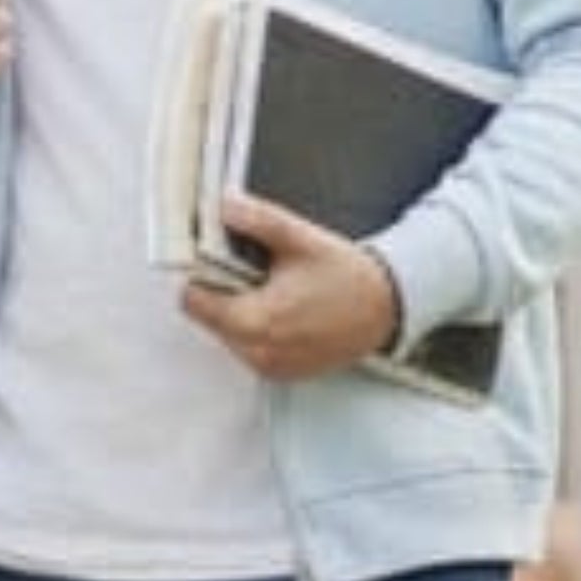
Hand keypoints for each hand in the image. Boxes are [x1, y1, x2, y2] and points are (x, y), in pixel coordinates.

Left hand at [177, 193, 400, 382]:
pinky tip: (287, 312)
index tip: (217, 261)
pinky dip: (260, 332)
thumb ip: (257, 220)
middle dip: (224, 294)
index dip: (201, 276)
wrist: (387, 308)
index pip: (193, 302)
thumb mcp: (299, 239)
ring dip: (241, 314)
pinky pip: (252, 350)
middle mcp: (258, 352)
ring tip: (276, 292)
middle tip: (255, 273)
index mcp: (255, 320)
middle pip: (210, 319)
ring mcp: (271, 368)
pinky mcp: (283, 374)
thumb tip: (224, 206)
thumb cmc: (347, 276)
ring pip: (229, 336)